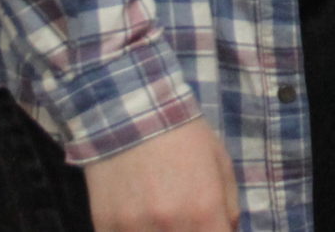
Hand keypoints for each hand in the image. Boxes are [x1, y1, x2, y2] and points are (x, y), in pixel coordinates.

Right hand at [83, 117, 237, 231]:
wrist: (132, 112)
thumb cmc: (184, 136)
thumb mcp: (221, 164)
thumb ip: (229, 207)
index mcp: (204, 210)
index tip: (210, 226)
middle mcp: (170, 225)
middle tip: (186, 219)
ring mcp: (134, 228)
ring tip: (161, 217)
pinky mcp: (105, 225)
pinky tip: (137, 217)